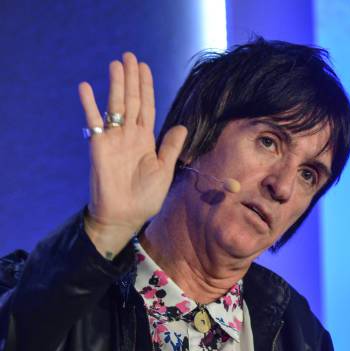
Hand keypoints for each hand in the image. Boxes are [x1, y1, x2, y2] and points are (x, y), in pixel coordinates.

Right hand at [78, 52, 186, 257]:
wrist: (124, 215)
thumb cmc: (145, 198)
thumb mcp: (164, 172)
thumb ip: (170, 148)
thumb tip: (183, 127)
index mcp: (146, 140)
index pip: (147, 107)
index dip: (146, 87)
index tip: (145, 67)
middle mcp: (129, 135)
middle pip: (131, 100)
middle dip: (131, 79)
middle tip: (130, 55)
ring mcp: (114, 139)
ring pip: (115, 106)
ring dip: (115, 85)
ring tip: (116, 64)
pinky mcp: (99, 146)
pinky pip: (94, 122)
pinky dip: (89, 105)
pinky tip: (85, 87)